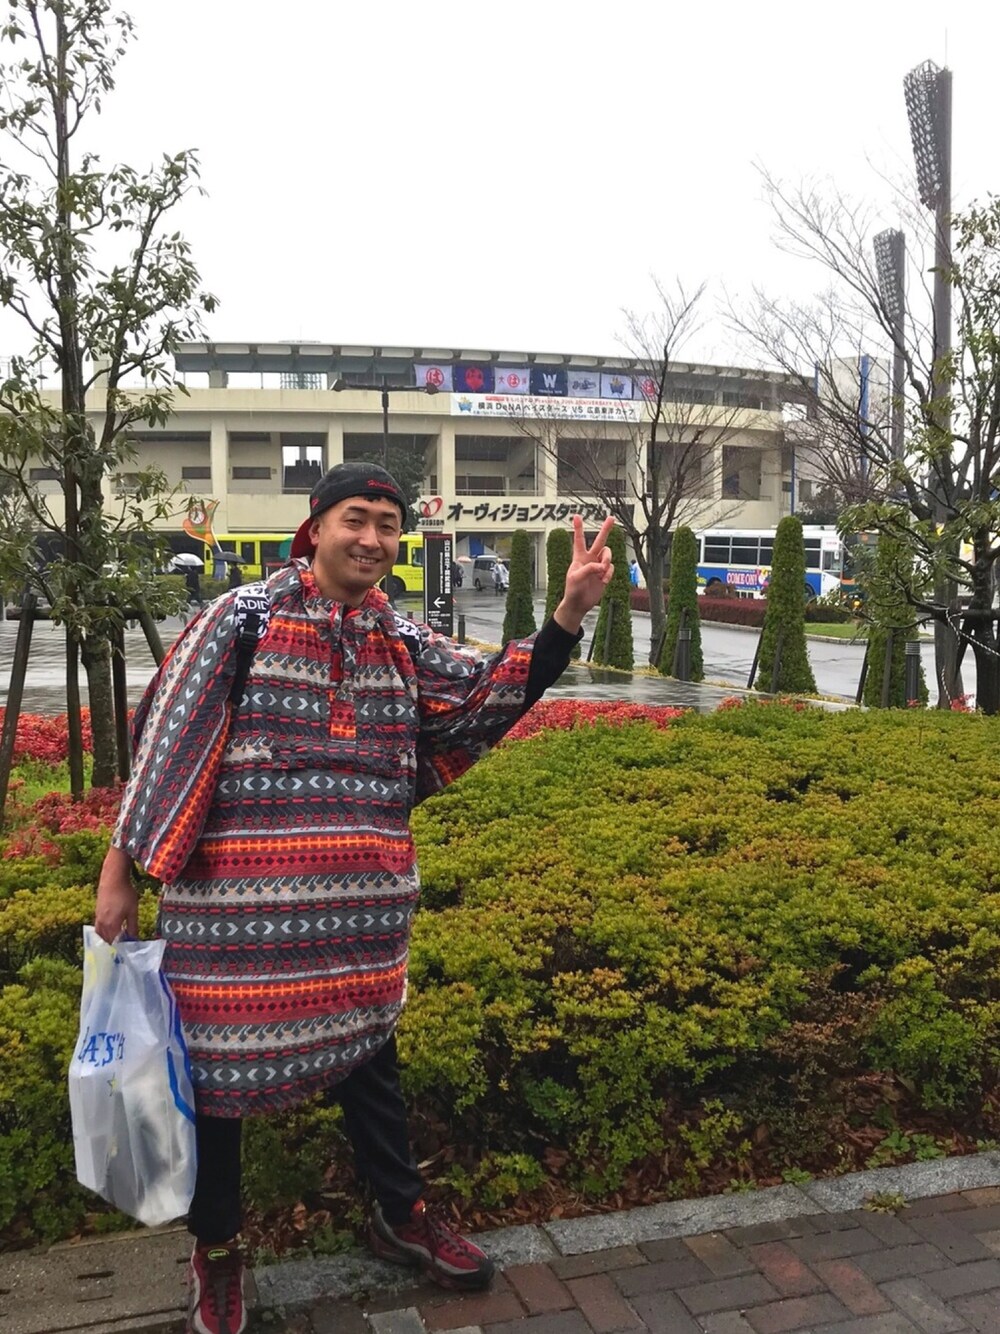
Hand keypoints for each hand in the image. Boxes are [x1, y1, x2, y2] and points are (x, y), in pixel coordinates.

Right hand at [94, 846, 139, 942]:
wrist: (113, 878)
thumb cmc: (125, 893)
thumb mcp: (133, 911)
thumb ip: (133, 926)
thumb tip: (134, 939)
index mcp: (111, 925)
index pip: (114, 943)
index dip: (121, 947)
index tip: (128, 948)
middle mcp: (101, 923)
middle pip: (106, 940)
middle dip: (115, 944)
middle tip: (125, 943)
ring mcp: (97, 917)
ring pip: (101, 934)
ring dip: (109, 937)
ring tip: (119, 936)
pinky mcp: (96, 912)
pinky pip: (98, 927)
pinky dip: (104, 931)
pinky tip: (113, 927)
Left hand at [553, 515, 614, 633]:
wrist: (579, 604)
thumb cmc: (572, 590)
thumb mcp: (576, 578)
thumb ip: (588, 569)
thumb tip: (601, 566)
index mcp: (579, 557)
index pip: (579, 540)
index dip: (578, 528)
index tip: (577, 516)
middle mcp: (590, 559)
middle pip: (599, 540)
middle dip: (605, 529)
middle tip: (611, 518)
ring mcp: (598, 566)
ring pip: (608, 554)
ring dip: (607, 560)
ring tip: (602, 570)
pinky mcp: (604, 574)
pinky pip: (611, 568)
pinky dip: (608, 574)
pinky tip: (603, 580)